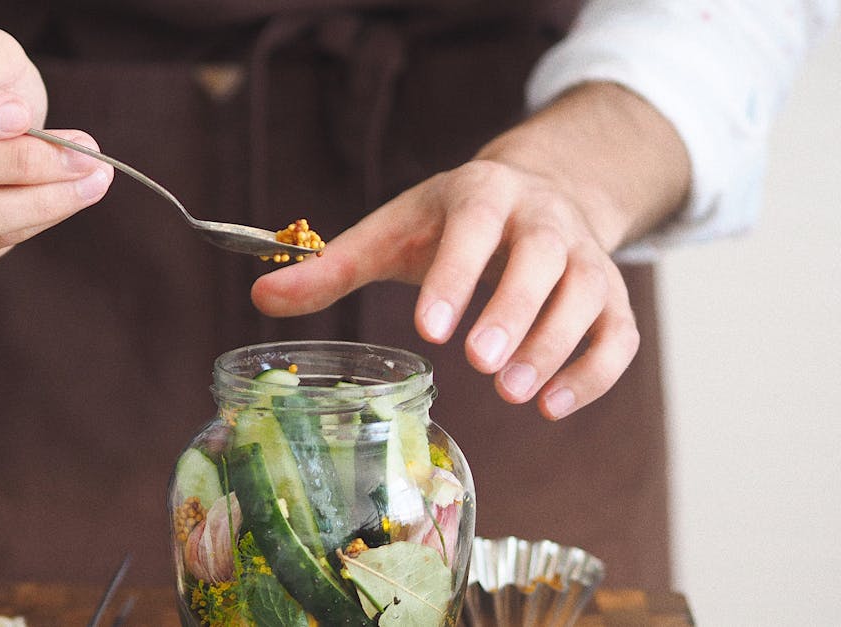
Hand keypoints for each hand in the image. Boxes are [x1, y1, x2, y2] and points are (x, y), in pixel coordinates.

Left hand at [252, 161, 636, 419]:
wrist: (541, 191)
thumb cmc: (452, 221)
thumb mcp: (393, 230)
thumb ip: (332, 266)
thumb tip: (260, 297)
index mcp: (483, 193)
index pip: (475, 227)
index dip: (456, 276)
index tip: (430, 329)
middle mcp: (543, 219)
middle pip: (544, 259)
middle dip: (516, 312)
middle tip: (482, 366)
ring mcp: (585, 255)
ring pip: (588, 296)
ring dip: (555, 347)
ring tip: (515, 396)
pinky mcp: (612, 294)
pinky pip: (619, 333)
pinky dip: (595, 371)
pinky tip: (554, 407)